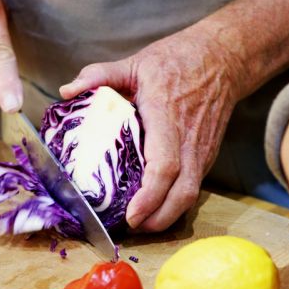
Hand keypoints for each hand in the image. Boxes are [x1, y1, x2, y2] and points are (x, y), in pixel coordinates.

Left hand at [59, 27, 240, 231]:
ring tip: (139, 224)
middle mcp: (189, 142)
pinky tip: (153, 208)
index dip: (149, 196)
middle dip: (157, 220)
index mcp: (168, 118)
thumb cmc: (177, 61)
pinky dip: (173, 204)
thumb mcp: (135, 62)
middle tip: (129, 228)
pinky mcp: (206, 158)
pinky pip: (192, 188)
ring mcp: (201, 152)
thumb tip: (66, 91)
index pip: (164, 167)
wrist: (223, 60)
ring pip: (190, 197)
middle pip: (181, 194)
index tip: (131, 215)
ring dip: (166, 217)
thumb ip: (99, 75)